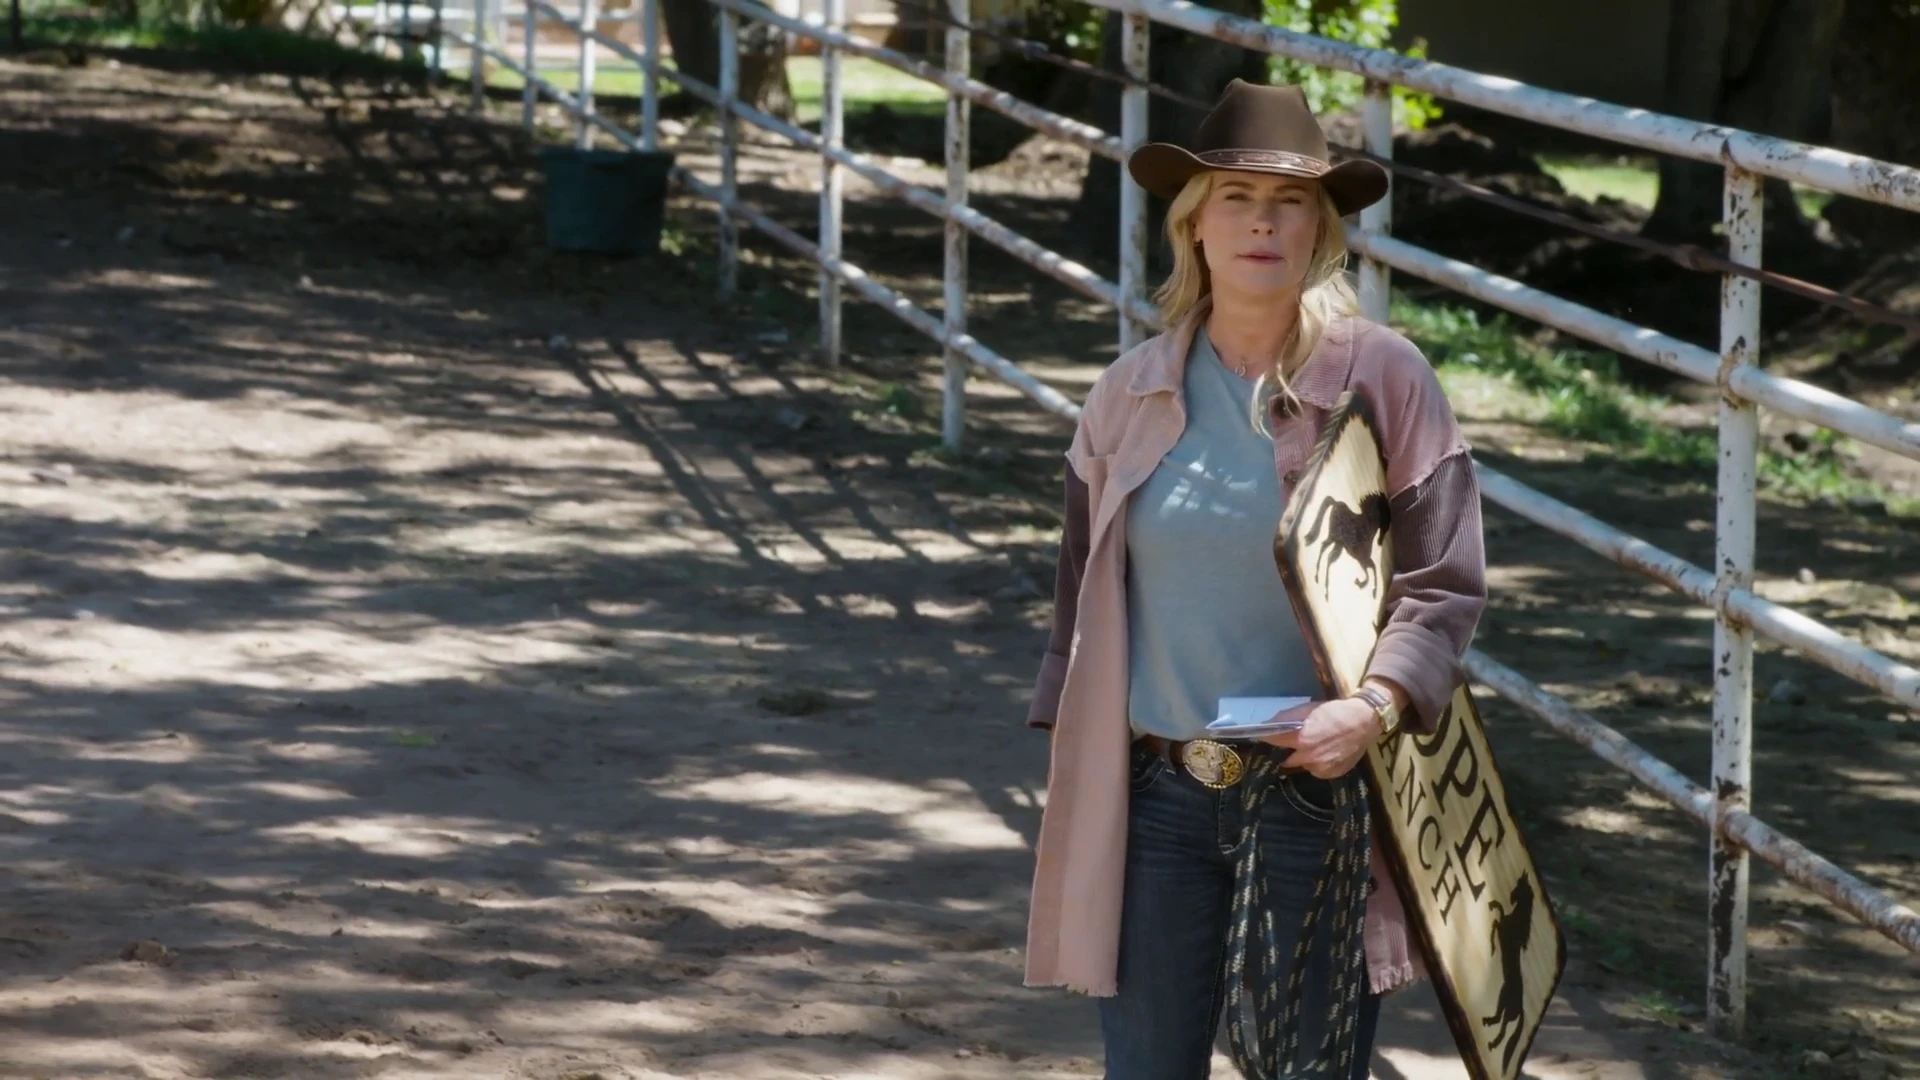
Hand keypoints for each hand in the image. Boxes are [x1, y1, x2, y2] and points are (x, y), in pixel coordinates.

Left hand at [1258, 697, 1381, 778]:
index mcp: (1301, 739)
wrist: (1365, 720)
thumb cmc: (1334, 711)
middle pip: (1285, 760)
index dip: (1265, 738)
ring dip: (1303, 758)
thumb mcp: (1307, 709)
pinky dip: (1317, 764)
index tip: (1261, 737)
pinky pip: (1317, 771)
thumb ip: (1286, 718)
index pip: (1272, 742)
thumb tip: (1266, 724)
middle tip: (1292, 744)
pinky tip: (1326, 753)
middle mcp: (1309, 757)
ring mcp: (1322, 768)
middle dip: (1286, 752)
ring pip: (1302, 766)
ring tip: (1315, 746)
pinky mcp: (1332, 774)